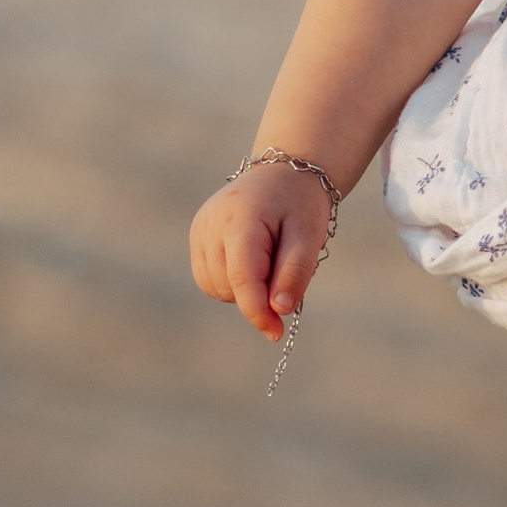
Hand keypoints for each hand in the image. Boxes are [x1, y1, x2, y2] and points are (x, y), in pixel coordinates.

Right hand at [187, 161, 338, 342]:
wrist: (283, 173)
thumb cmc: (300, 205)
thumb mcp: (310, 235)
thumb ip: (295, 272)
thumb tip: (278, 310)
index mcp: (240, 217)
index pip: (242, 276)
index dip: (257, 310)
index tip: (276, 333)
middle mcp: (210, 223)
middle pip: (228, 285)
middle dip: (258, 292)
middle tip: (284, 265)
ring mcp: (199, 230)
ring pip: (216, 287)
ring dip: (244, 289)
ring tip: (268, 257)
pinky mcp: (196, 237)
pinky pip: (210, 279)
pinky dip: (232, 282)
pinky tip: (251, 260)